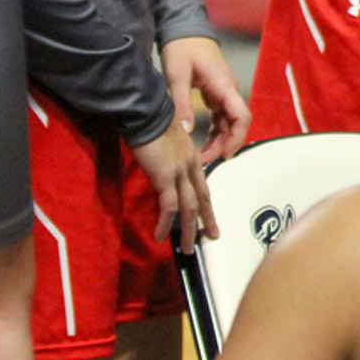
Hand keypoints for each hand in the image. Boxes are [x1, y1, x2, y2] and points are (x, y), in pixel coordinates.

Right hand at [131, 119, 216, 253]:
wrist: (146, 111)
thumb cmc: (151, 121)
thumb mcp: (164, 140)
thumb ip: (167, 154)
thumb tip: (161, 163)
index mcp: (191, 156)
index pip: (202, 184)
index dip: (205, 201)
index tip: (208, 214)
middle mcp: (190, 165)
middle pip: (202, 198)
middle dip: (207, 219)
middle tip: (212, 236)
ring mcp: (180, 172)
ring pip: (189, 208)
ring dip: (188, 230)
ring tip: (186, 248)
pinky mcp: (166, 177)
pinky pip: (169, 206)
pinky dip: (165, 223)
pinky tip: (160, 236)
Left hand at [162, 36, 250, 163]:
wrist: (185, 28)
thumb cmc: (182, 48)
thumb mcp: (177, 75)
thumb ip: (181, 103)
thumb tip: (187, 131)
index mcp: (223, 85)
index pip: (242, 115)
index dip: (237, 137)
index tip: (225, 155)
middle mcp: (229, 90)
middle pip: (237, 123)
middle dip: (225, 144)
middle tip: (206, 162)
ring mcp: (224, 91)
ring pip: (229, 122)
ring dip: (220, 140)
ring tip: (202, 156)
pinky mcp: (216, 92)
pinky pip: (221, 116)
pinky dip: (215, 131)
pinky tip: (203, 142)